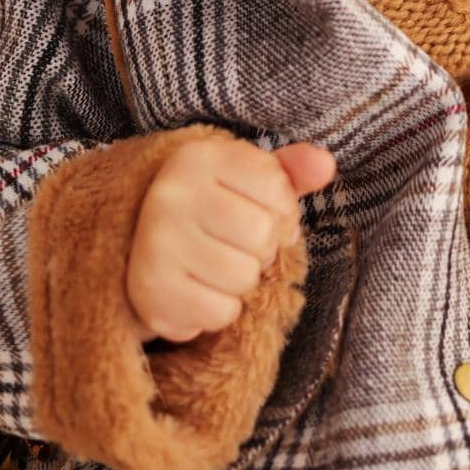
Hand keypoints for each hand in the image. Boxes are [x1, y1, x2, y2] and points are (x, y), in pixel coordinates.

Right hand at [126, 137, 338, 343]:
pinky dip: (221, 310)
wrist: (145, 251)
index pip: (276, 187)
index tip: (259, 213)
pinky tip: (200, 289)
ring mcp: (155, 242)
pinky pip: (220, 312)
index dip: (282, 211)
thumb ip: (291, 170)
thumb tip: (325, 165)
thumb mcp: (249, 181)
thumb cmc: (214, 209)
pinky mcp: (150, 289)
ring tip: (217, 267)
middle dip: (263, 249)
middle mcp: (171, 193)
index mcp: (198, 157)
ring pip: (244, 277)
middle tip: (237, 246)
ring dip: (242, 282)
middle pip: (262, 234)